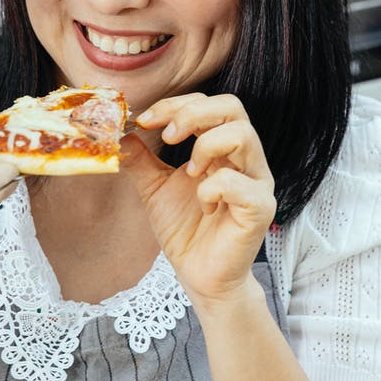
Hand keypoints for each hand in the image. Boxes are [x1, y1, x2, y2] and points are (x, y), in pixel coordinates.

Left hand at [121, 93, 276, 307]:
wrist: (200, 276)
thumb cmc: (186, 231)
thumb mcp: (154, 188)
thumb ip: (141, 159)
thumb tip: (120, 132)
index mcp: (224, 148)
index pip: (209, 104)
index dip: (175, 105)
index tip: (144, 121)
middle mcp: (246, 159)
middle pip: (232, 107)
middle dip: (191, 114)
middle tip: (166, 136)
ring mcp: (257, 182)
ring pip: (242, 135)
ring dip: (205, 147)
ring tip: (189, 174)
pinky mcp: (260, 208)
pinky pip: (237, 182)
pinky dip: (211, 189)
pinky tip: (204, 207)